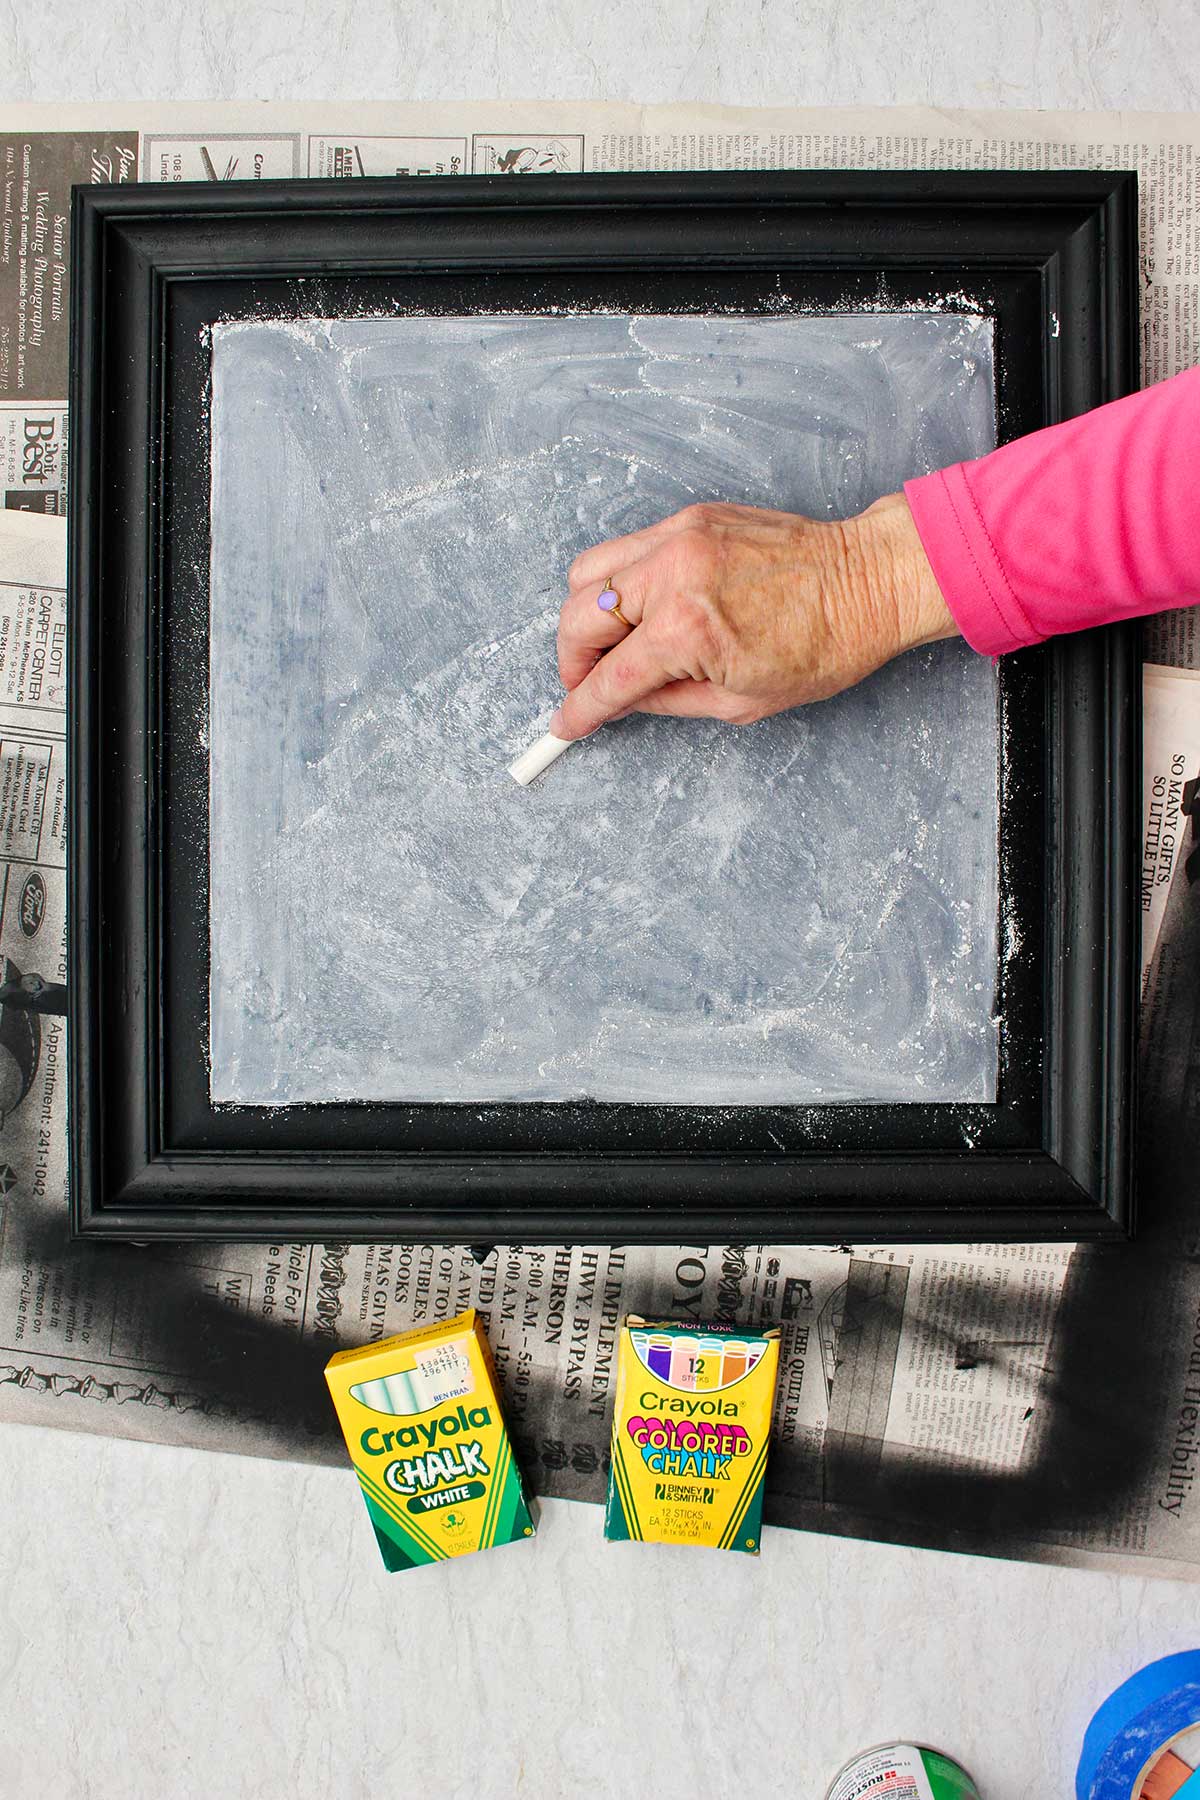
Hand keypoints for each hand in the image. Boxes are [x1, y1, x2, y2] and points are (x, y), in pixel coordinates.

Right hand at [551, 494, 957, 738]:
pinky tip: (646, 608)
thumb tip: (622, 700)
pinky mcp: (692, 517)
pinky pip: (628, 549)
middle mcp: (674, 575)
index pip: (608, 679)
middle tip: (587, 684)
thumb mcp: (742, 702)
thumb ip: (668, 701)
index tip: (566, 725)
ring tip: (611, 644)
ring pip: (588, 573)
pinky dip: (621, 582)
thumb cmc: (825, 645)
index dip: (580, 710)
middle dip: (571, 661)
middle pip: (578, 618)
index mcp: (688, 631)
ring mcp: (680, 537)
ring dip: (586, 615)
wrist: (870, 581)